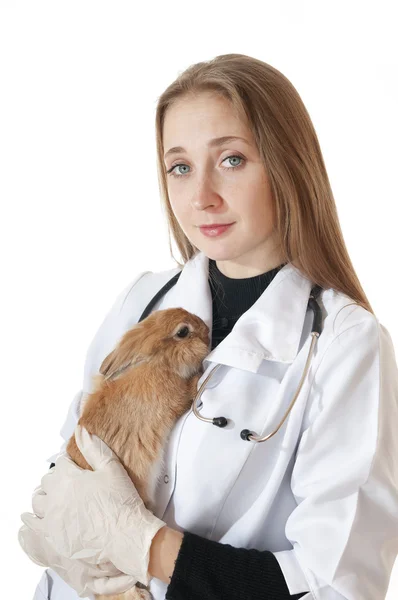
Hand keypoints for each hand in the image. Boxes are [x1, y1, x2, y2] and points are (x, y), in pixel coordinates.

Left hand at [20, 424, 166, 586]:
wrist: (126, 537)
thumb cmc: (122, 503)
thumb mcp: (111, 468)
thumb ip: (93, 448)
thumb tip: (81, 430)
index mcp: (68, 478)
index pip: (61, 463)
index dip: (69, 462)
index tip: (75, 466)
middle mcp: (55, 497)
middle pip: (47, 482)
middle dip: (57, 479)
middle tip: (69, 482)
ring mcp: (52, 519)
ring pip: (38, 502)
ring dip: (45, 497)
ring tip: (54, 498)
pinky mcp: (53, 537)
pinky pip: (34, 525)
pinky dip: (34, 519)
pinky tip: (36, 517)